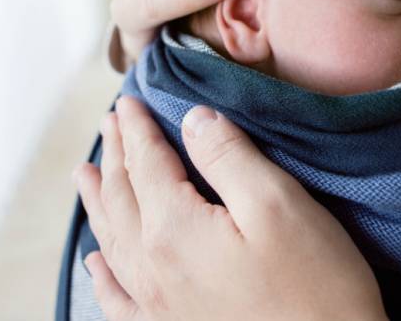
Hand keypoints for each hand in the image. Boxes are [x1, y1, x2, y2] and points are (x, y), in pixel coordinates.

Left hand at [74, 96, 387, 320]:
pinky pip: (120, 299)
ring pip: (112, 242)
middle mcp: (153, 268)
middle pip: (122, 198)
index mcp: (175, 229)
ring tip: (85, 176)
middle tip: (109, 123)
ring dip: (98, 202)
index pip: (146, 163)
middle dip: (115, 155)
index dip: (138, 129)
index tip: (128, 101)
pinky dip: (102, 276)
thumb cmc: (315, 287)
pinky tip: (96, 263)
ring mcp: (159, 306)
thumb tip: (193, 119)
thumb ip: (229, 156)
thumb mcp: (277, 203)